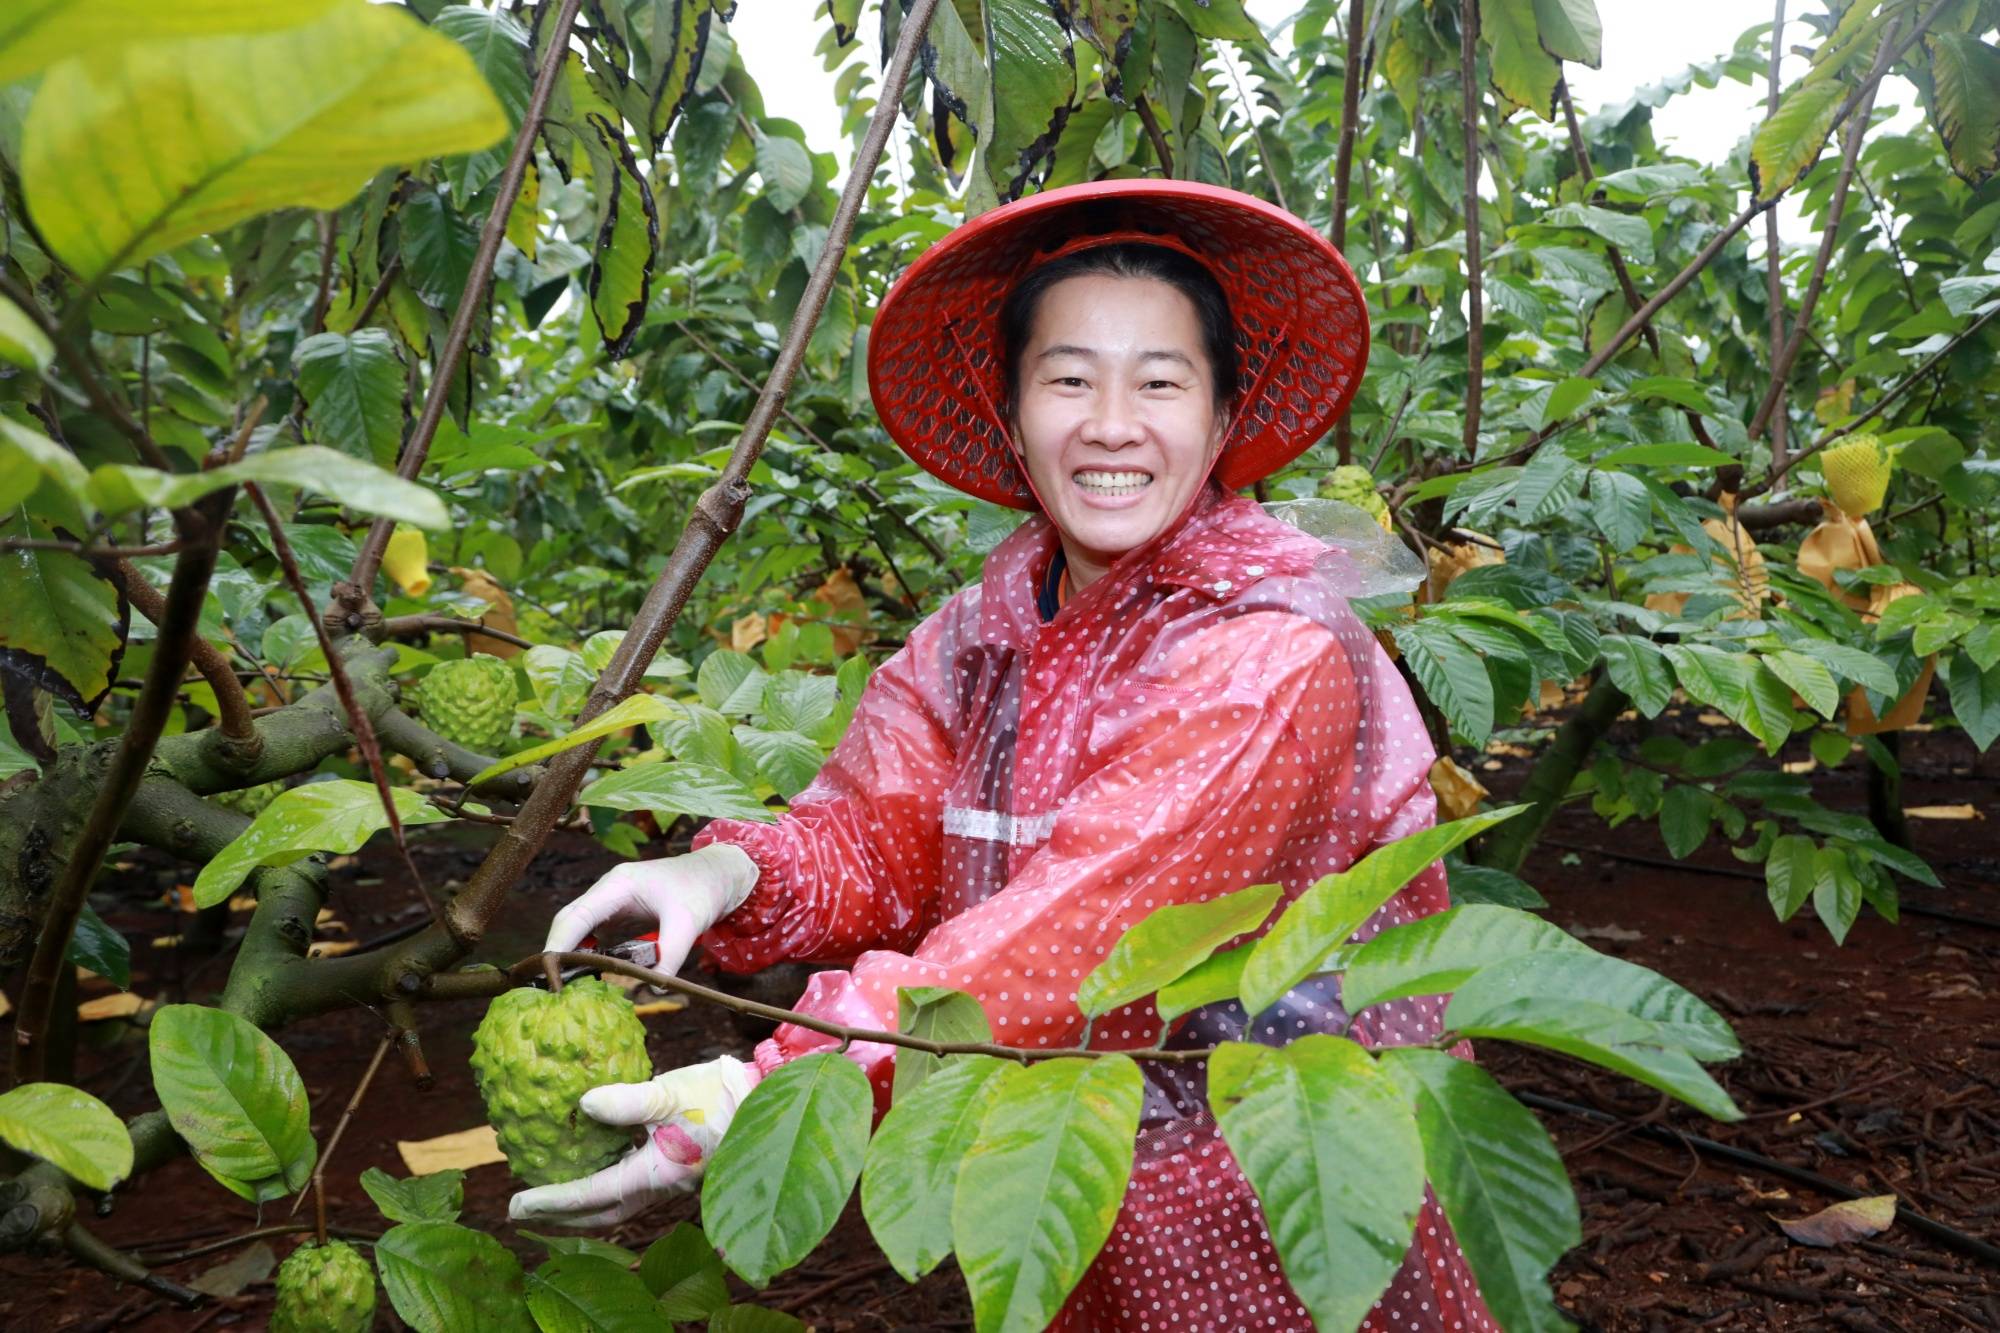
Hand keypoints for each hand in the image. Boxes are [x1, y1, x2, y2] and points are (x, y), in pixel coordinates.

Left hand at [506, 1055, 758, 1227]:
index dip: (552, 1201)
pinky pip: (631, 1187)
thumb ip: (628, 1099)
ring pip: (616, 1205)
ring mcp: (670, 1182)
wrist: (766, 1101)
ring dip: (580, 1207)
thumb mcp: (672, 1092)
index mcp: (656, 1174)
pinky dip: (604, 1187)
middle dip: (560, 1217)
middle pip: (601, 1215)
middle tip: (521, 1211)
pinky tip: (592, 1167)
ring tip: (548, 1197)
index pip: (593, 1195)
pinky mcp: (677, 1170)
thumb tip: (584, 1103)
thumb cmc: (720, 1096)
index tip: (517, 1203)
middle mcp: (660, 1187)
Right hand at [544, 843, 757, 974]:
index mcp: (618, 885)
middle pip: (570, 921)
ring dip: (569, 954)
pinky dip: (587, 954)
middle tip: (551, 986)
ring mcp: (611, 901)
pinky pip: (593, 934)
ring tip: (563, 985)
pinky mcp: (618, 913)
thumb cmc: (702, 890)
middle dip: (557, 952)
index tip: (548, 973)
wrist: (717, 875)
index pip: (577, 916)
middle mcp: (608, 890)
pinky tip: (587, 975)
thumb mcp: (689, 923)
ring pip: (578, 928)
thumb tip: (653, 988)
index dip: (559, 944)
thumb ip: (670, 956)